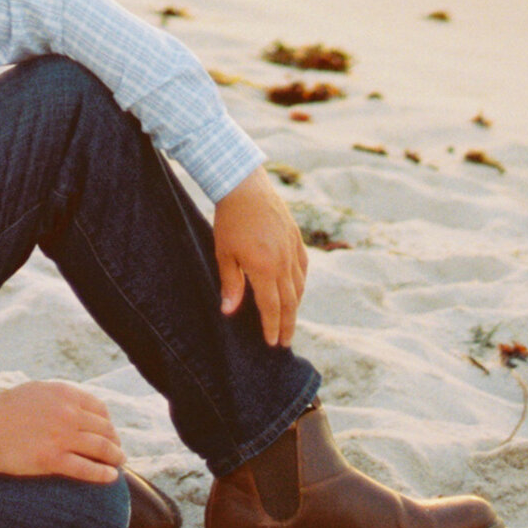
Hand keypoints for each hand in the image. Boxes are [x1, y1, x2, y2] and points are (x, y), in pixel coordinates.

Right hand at [0, 381, 122, 481]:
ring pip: (101, 448)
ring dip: (115, 457)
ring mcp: (61, 436)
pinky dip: (103, 474)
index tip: (109, 431)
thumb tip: (73, 405)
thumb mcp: (35, 391)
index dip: (108, 422)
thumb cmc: (3, 410)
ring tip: (119, 463)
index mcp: (63, 393)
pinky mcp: (52, 459)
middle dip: (115, 441)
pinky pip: (87, 468)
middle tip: (118, 451)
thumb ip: (57, 397)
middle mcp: (67, 412)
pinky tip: (111, 477)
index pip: (98, 408)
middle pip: (104, 428)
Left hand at [214, 166, 307, 346]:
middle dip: (287, 325)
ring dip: (295, 306)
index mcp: (264, 268)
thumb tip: (229, 312)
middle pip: (290, 302)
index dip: (272, 327)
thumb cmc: (230, 219)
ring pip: (299, 286)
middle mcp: (283, 262)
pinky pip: (303, 267)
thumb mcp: (224, 253)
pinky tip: (296, 290)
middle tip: (285, 342)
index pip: (272, 307)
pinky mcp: (296, 237)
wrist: (245, 185)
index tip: (272, 343)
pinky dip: (300, 283)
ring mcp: (292, 249)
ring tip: (289, 321)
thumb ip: (230, 284)